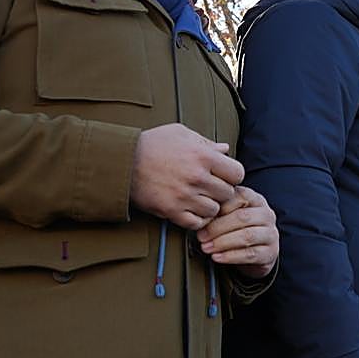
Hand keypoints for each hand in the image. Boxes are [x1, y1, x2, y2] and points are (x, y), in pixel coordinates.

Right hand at [130, 123, 244, 229]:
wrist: (121, 161)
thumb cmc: (151, 143)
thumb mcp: (180, 133)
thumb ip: (206, 142)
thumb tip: (226, 149)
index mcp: (202, 156)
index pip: (237, 173)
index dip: (232, 175)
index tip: (223, 175)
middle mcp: (197, 177)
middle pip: (227, 194)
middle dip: (221, 191)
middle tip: (210, 188)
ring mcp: (184, 196)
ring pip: (214, 210)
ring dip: (209, 206)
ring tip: (199, 198)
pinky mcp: (170, 211)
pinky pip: (196, 223)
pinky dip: (197, 219)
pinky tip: (191, 210)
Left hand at [197, 186, 278, 277]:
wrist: (258, 253)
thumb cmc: (239, 230)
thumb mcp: (231, 216)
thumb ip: (220, 212)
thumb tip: (199, 216)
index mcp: (256, 200)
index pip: (241, 196)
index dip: (221, 206)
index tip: (204, 216)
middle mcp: (266, 215)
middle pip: (242, 217)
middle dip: (217, 228)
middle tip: (201, 236)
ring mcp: (271, 234)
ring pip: (247, 236)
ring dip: (222, 243)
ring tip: (206, 247)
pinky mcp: (270, 253)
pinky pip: (250, 254)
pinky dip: (230, 256)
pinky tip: (217, 257)